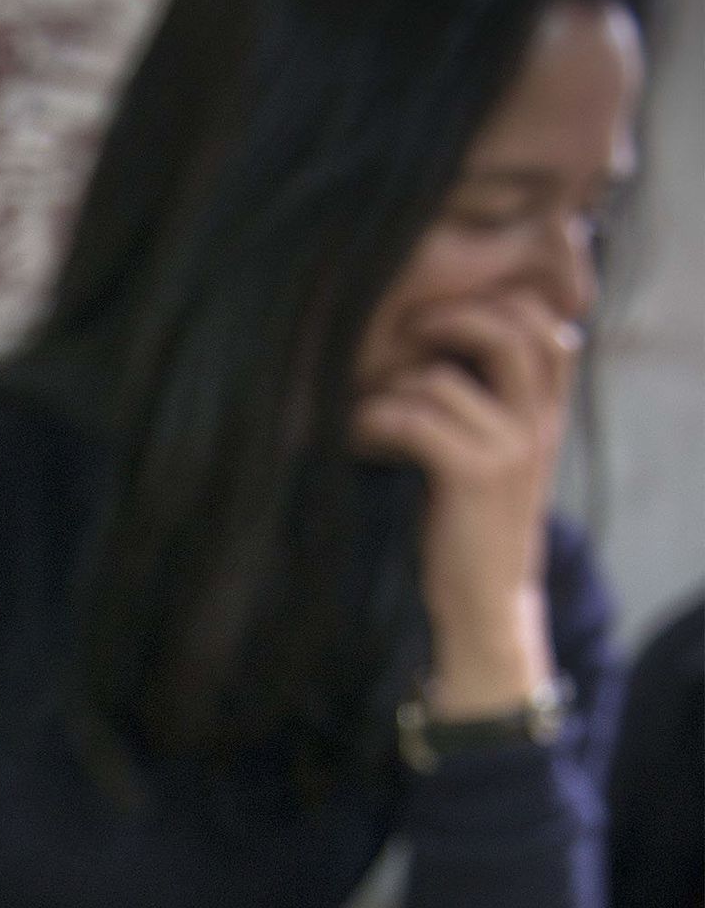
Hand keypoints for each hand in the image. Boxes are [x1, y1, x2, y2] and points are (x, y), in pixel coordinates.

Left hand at [352, 293, 580, 716]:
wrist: (486, 605)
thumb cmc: (472, 528)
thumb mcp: (496, 460)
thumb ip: (488, 406)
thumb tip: (430, 348)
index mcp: (547, 413)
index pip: (548, 326)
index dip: (498, 303)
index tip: (442, 313)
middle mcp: (538, 423)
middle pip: (511, 328)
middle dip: (448, 318)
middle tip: (401, 334)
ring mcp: (511, 448)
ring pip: (443, 379)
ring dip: (388, 388)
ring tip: (362, 409)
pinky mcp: (475, 477)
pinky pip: (418, 420)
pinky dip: (377, 421)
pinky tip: (359, 437)